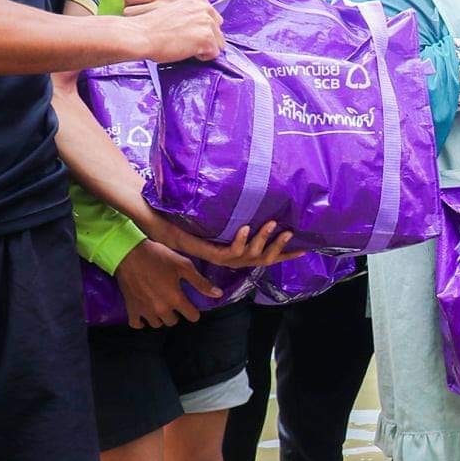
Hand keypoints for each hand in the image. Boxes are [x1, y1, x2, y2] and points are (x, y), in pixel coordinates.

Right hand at [114, 239, 218, 328]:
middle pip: (173, 321)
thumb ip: (200, 282)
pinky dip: (142, 321)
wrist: (129, 253)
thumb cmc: (158, 256)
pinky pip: (137, 324)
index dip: (194, 311)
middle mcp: (161, 309)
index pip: (192, 316)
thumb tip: (218, 295)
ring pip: (157, 323)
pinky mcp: (131, 308)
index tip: (191, 304)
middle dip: (177, 313)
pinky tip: (145, 313)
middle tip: (174, 302)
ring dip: (160, 317)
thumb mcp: (183, 265)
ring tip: (161, 305)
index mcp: (175, 299)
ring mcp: (144, 310)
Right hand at [129, 0, 222, 62]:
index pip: (215, 20)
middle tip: (186, 42)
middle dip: (206, 40)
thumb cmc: (153, 26)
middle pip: (219, 33)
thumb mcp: (176, 11)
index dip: (204, 31)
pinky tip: (185, 51)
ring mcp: (207, 23)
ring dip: (203, 49)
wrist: (141, 34)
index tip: (191, 34)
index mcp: (199, 0)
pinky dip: (200, 57)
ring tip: (184, 46)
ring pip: (218, 44)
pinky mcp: (206, 38)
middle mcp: (206, 9)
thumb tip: (205, 27)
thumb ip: (193, 15)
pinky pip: (213, 54)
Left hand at [153, 218, 298, 268]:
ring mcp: (216, 255)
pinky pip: (228, 251)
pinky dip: (240, 241)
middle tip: (291, 232)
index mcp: (231, 251)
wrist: (154, 219)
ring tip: (273, 224)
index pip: (264, 256)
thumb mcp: (211, 217)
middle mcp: (226, 257)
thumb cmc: (182, 217)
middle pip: (261, 260)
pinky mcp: (205, 251)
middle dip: (279, 249)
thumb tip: (252, 200)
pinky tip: (247, 227)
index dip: (284, 255)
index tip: (305, 248)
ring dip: (262, 241)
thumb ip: (231, 215)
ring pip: (247, 256)